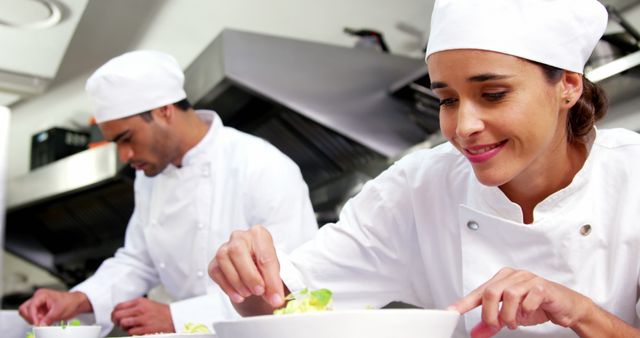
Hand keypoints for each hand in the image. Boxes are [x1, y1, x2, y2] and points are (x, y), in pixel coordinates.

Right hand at [18, 289, 91, 325]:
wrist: (76, 303)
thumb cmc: (70, 302)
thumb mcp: (59, 311)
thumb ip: (47, 319)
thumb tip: (40, 326)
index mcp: (41, 294)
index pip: (30, 306)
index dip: (32, 316)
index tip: (37, 324)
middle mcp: (38, 298)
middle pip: (24, 309)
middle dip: (30, 318)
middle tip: (39, 323)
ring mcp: (38, 304)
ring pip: (27, 314)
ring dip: (34, 320)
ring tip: (44, 321)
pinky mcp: (40, 310)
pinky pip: (33, 317)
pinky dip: (37, 321)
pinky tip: (45, 321)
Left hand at [111, 297, 173, 334]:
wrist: (174, 318)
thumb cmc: (161, 312)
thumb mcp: (147, 304)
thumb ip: (134, 306)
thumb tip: (121, 312)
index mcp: (139, 302)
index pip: (118, 306)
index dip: (114, 313)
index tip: (115, 316)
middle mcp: (140, 309)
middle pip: (117, 315)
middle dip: (116, 321)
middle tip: (119, 323)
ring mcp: (142, 319)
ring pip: (122, 323)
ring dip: (124, 327)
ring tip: (129, 327)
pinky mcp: (145, 328)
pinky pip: (131, 332)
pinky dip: (132, 332)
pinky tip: (137, 330)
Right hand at [208, 225, 285, 311]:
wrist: (254, 272)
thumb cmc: (264, 267)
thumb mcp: (276, 273)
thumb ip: (275, 285)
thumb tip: (276, 299)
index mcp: (259, 235)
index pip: (265, 256)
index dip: (271, 280)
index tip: (276, 298)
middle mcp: (240, 237)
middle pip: (238, 251)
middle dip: (250, 276)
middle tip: (259, 292)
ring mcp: (224, 248)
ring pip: (224, 260)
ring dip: (238, 282)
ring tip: (249, 293)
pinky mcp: (214, 262)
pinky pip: (216, 273)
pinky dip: (228, 288)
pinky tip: (238, 296)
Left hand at [448, 267, 592, 337]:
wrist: (567, 307)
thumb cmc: (538, 305)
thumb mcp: (511, 316)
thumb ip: (493, 323)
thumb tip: (475, 332)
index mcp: (502, 279)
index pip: (479, 291)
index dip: (464, 302)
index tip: (452, 311)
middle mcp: (513, 276)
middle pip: (491, 292)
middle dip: (490, 314)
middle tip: (496, 325)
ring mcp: (529, 279)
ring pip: (509, 295)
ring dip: (509, 315)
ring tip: (513, 322)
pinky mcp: (543, 287)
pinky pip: (529, 298)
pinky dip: (526, 311)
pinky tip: (528, 314)